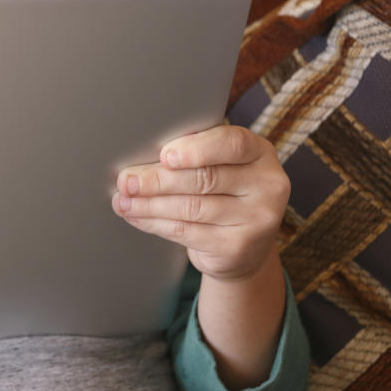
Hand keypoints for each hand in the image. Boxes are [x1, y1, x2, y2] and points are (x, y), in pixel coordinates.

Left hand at [111, 125, 288, 282]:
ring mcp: (257, 219)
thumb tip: (138, 160)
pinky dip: (154, 223)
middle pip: (204, 178)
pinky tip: (135, 216)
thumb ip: (192, 155)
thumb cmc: (222, 192)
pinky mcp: (238, 246)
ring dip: (149, 204)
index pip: (231, 144)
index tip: (164, 156)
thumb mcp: (219, 165)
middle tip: (126, 181)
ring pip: (191, 208)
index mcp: (260, 153)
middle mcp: (267, 185)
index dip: (196, 149)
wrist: (244, 246)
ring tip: (123, 200)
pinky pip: (186, 232)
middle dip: (158, 180)